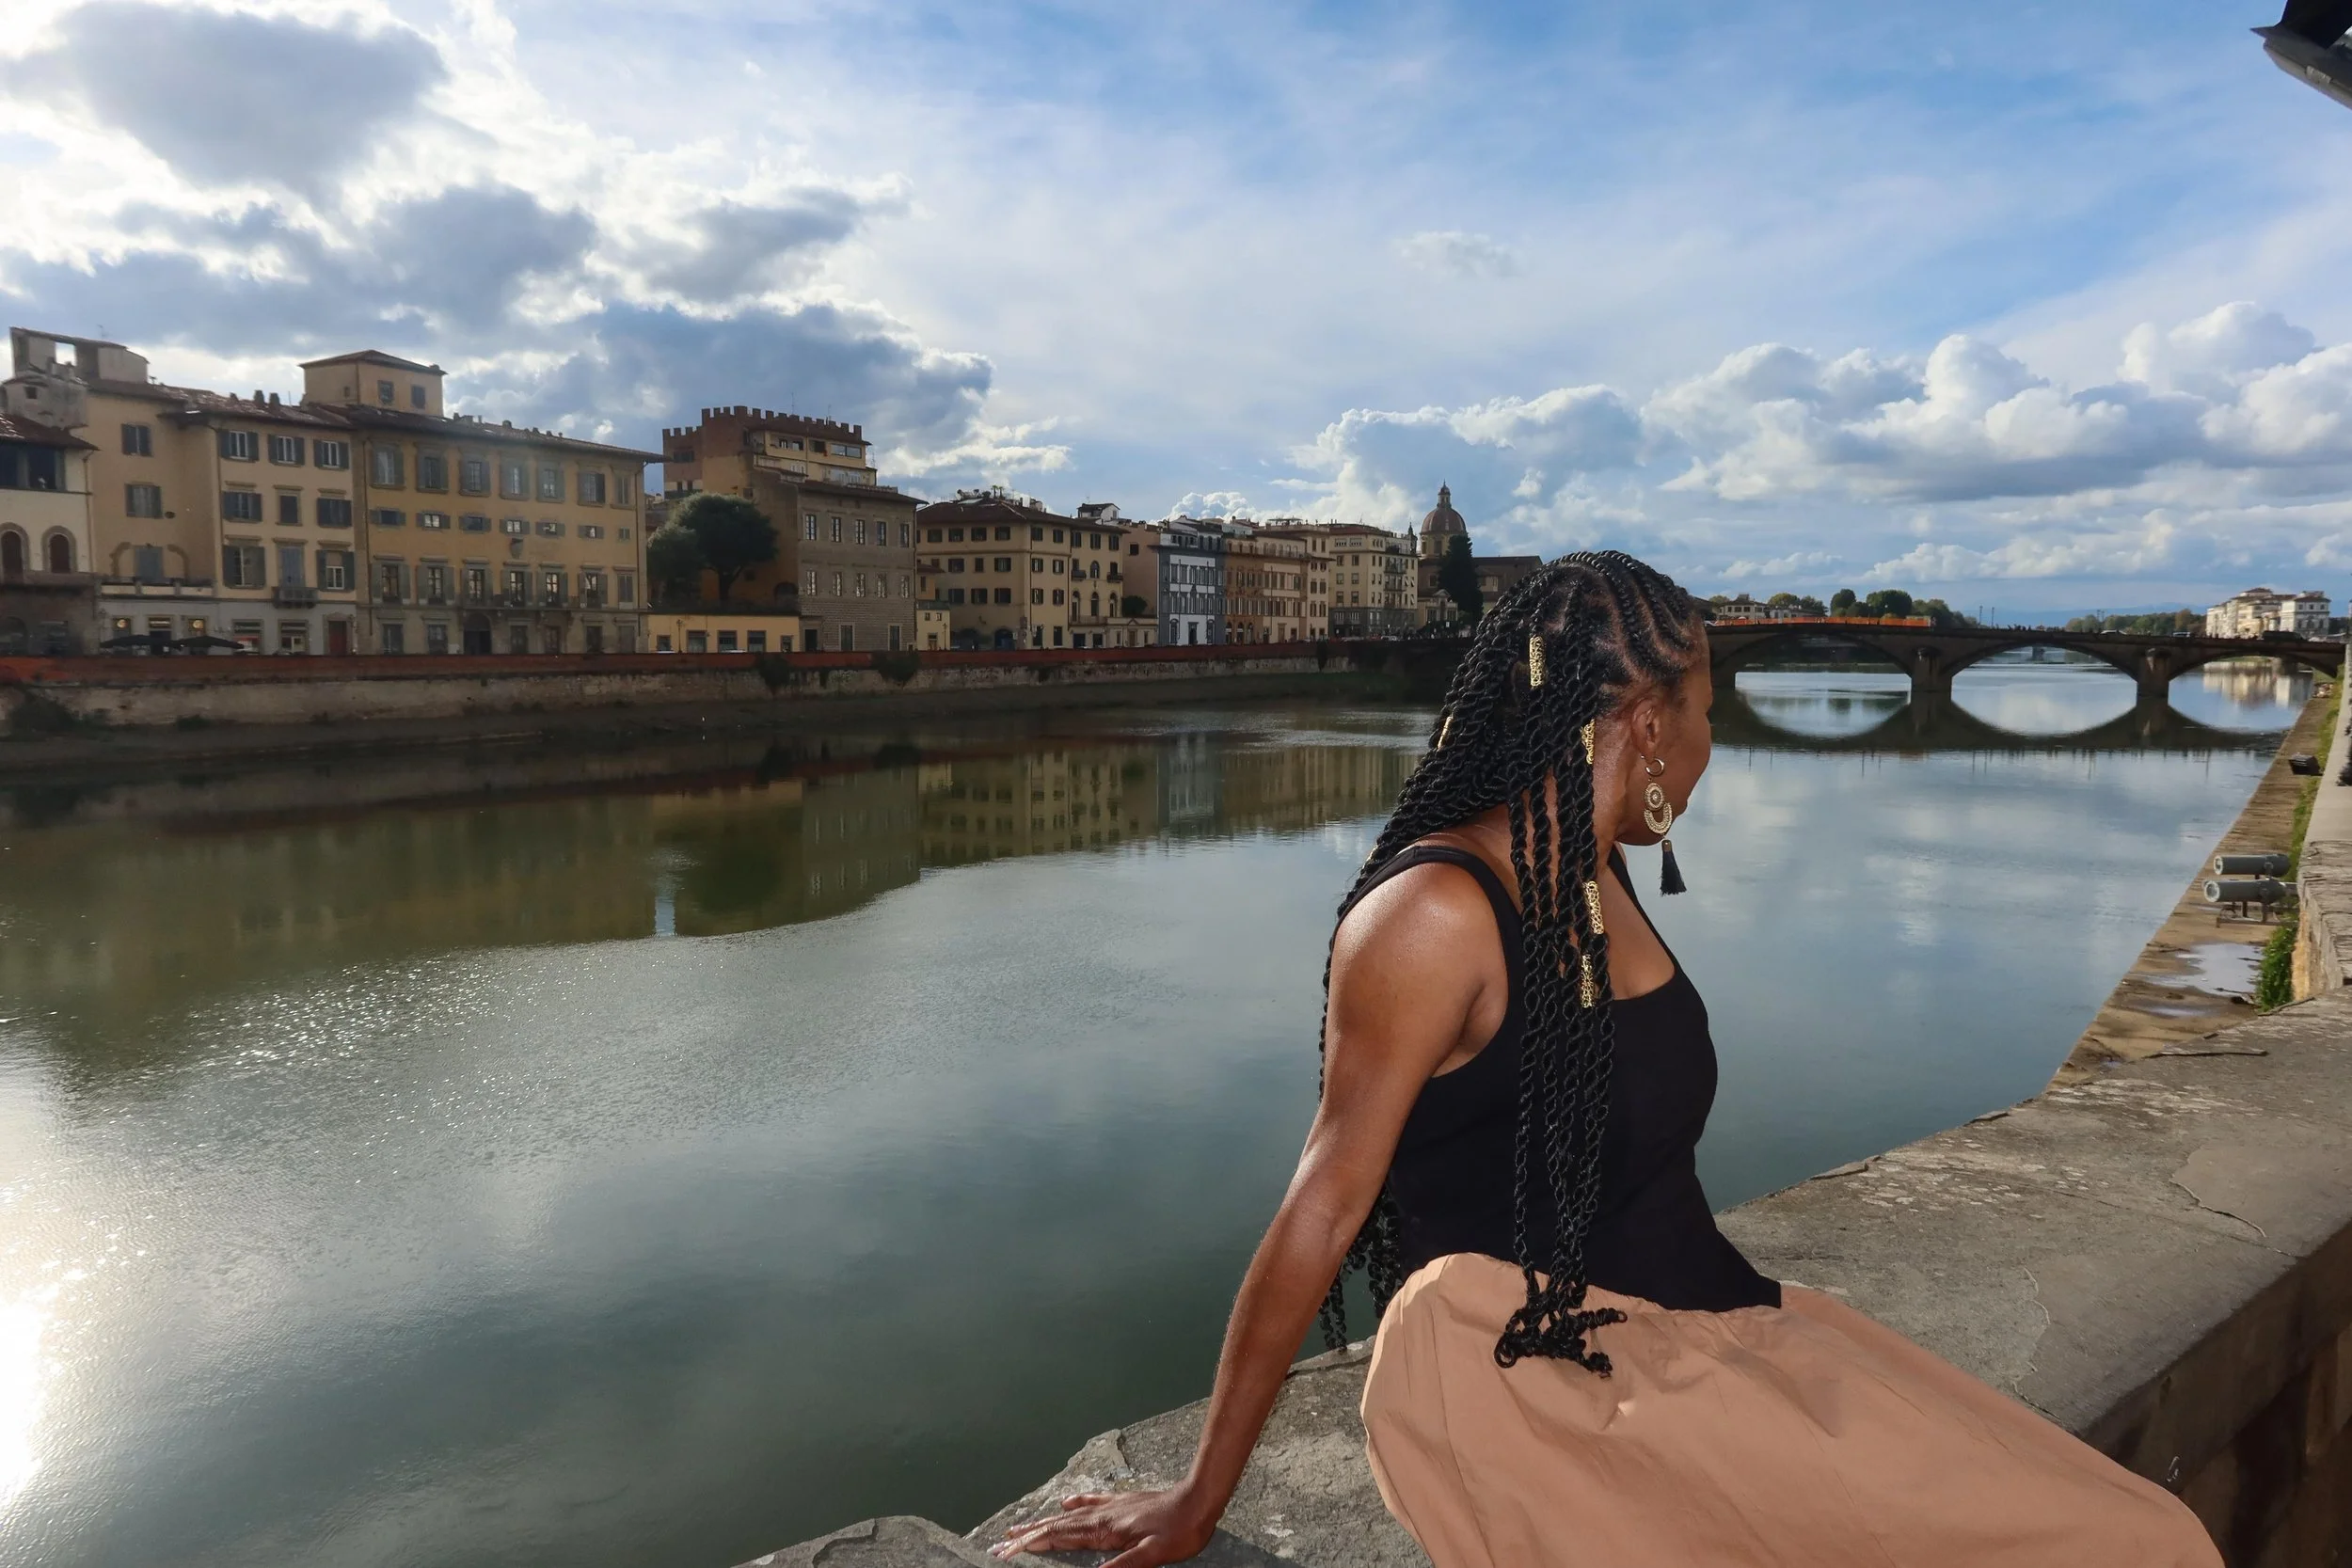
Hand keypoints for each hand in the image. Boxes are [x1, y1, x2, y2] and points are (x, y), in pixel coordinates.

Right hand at [990, 1487, 1216, 1565]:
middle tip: (1000, 1542)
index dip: (1031, 1545)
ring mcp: (1111, 1508)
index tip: (1006, 1550)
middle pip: (1056, 1527)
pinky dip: (1074, 1506)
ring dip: (1043, 1523)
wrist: (1198, 1500)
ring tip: (1021, 1526)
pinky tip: (1066, 1503)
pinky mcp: (1122, 1503)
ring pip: (1068, 1516)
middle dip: (1027, 1535)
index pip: (1059, 1539)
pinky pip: (1090, 1504)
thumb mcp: (1152, 1556)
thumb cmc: (1179, 1532)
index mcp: (1104, 1531)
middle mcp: (1102, 1516)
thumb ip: (1121, 1567)